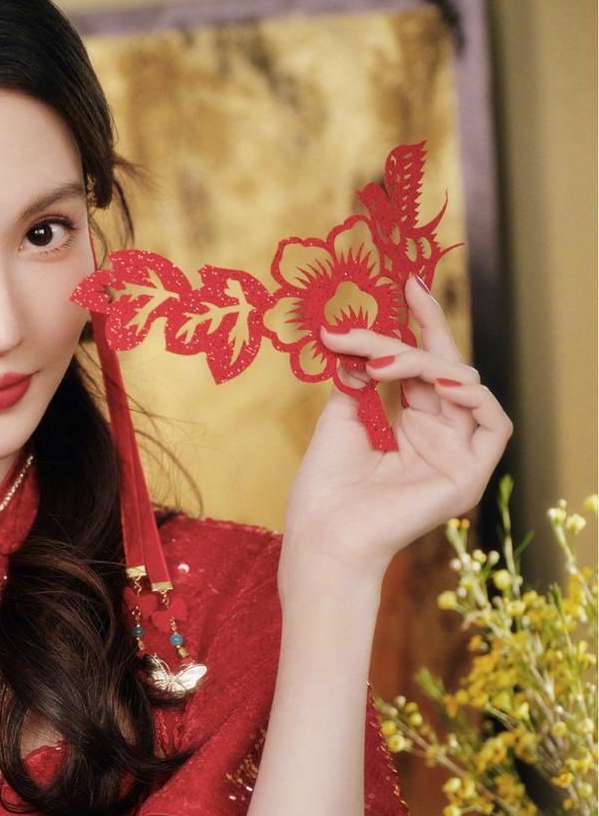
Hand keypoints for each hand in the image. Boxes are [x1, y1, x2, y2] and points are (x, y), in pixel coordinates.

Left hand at [285, 275, 512, 577]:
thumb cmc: (324, 486)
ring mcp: (457, 455)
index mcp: (410, 422)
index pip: (423, 363)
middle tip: (402, 294)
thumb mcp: (341, 416)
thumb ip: (360, 376)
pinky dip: (471, 396)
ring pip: (464, 386)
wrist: (322, 533)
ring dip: (427, 363)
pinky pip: (493, 424)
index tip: (406, 282)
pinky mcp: (470, 476)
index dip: (419, 323)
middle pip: (446, 367)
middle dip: (425, 327)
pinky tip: (437, 381)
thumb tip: (360, 337)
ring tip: (385, 360)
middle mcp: (439, 434)